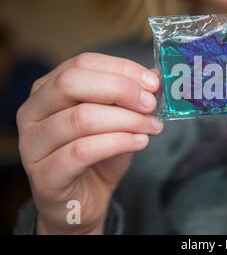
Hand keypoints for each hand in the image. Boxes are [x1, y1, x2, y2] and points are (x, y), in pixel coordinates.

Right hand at [16, 53, 162, 233]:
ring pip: (81, 118)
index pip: (82, 63)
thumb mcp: (117, 119)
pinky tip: (140, 142)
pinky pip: (83, 151)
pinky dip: (118, 143)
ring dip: (126, 120)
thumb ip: (131, 97)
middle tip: (151, 104)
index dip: (121, 69)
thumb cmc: (98, 155)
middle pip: (73, 83)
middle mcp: (33, 111)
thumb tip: (155, 75)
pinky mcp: (44, 175)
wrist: (83, 201)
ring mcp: (33, 144)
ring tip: (152, 127)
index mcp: (48, 89)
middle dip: (121, 90)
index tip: (153, 83)